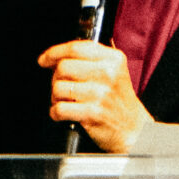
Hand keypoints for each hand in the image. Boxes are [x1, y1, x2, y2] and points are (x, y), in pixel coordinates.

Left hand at [35, 39, 154, 152]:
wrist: (134, 130)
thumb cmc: (121, 102)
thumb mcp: (116, 71)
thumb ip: (95, 58)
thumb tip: (61, 54)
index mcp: (113, 59)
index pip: (76, 47)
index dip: (54, 52)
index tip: (44, 60)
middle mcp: (108, 73)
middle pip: (63, 67)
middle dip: (55, 78)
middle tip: (61, 87)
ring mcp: (100, 93)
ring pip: (59, 88)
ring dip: (55, 97)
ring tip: (65, 102)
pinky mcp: (92, 113)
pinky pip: (60, 109)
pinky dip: (56, 113)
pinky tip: (64, 114)